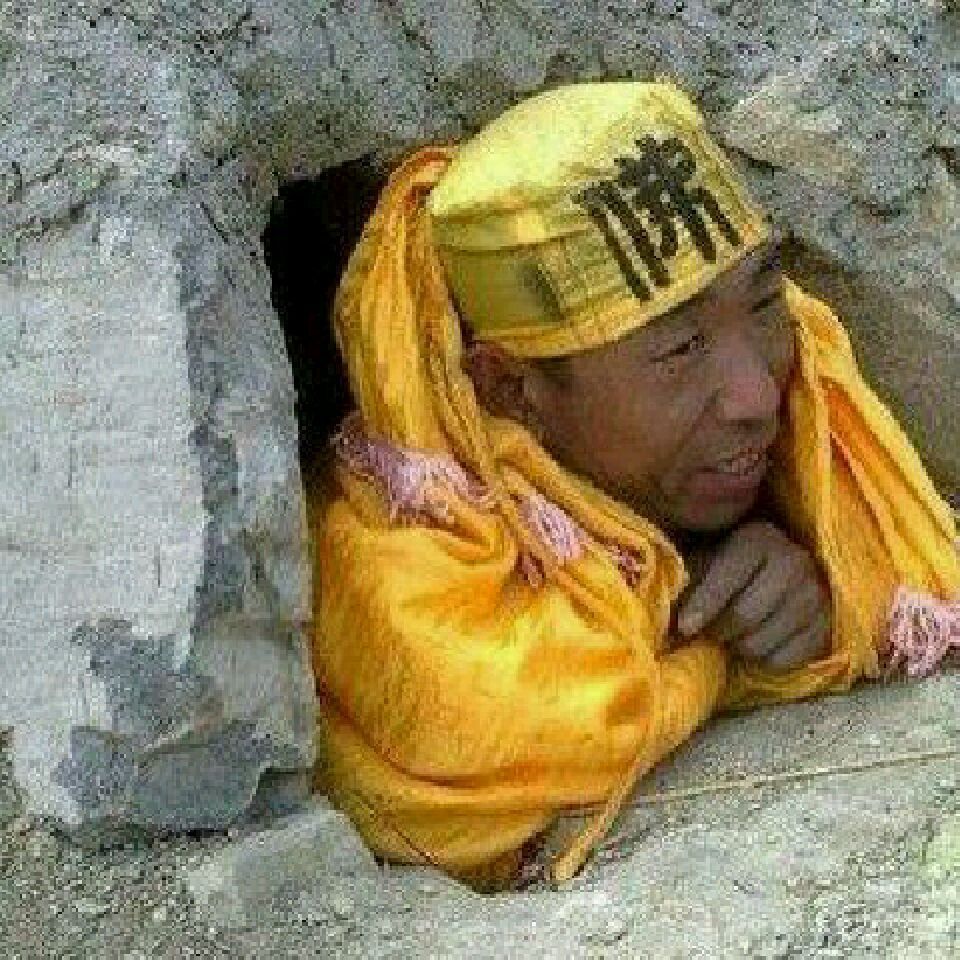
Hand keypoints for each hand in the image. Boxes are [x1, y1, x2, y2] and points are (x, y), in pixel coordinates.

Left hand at [676, 521, 830, 670]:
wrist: (777, 570)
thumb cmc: (728, 566)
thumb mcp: (705, 560)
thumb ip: (686, 581)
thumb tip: (668, 615)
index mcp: (757, 539)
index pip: (726, 579)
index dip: (702, 607)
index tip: (684, 628)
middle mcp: (793, 561)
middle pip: (744, 616)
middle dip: (718, 631)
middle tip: (709, 632)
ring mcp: (815, 593)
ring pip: (762, 643)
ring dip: (738, 647)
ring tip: (732, 637)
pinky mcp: (827, 625)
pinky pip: (786, 661)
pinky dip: (764, 661)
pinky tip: (757, 644)